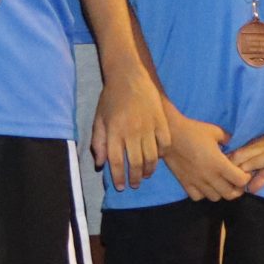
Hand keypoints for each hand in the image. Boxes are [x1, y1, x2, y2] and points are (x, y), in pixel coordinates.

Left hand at [92, 66, 169, 189]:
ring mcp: (148, 126)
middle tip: (134, 185)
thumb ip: (98, 142)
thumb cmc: (111, 98)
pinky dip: (162, 154)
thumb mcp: (99, 119)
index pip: (116, 161)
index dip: (118, 177)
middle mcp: (132, 131)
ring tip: (145, 175)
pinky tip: (158, 158)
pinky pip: (165, 143)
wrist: (129, 76)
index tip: (120, 187)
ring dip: (149, 170)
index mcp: (114, 131)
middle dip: (135, 178)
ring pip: (152, 156)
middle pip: (136, 163)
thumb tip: (101, 164)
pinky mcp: (161, 121)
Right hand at [165, 109, 250, 201]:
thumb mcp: (215, 131)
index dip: (246, 178)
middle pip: (230, 194)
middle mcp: (209, 176)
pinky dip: (203, 194)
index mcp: (219, 164)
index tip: (243, 172)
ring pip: (215, 198)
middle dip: (236, 189)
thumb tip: (232, 143)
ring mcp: (196, 182)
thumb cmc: (193, 131)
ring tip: (220, 183)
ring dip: (220, 192)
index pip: (240, 181)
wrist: (169, 135)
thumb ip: (227, 139)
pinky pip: (197, 197)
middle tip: (234, 181)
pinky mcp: (185, 183)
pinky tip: (204, 185)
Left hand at [227, 120, 263, 193]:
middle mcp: (249, 148)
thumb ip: (261, 176)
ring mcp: (256, 151)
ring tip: (235, 191)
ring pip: (235, 163)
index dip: (223, 172)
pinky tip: (246, 187)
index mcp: (248, 148)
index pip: (228, 159)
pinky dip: (244, 176)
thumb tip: (251, 190)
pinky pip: (249, 166)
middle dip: (223, 176)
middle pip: (227, 161)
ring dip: (232, 177)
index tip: (223, 184)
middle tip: (227, 190)